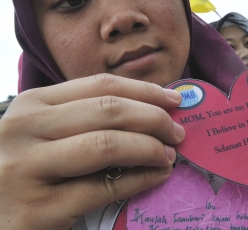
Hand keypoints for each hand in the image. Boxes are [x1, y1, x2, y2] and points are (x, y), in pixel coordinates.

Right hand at [0, 74, 183, 228]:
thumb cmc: (23, 172)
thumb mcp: (42, 134)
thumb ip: (85, 118)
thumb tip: (152, 109)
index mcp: (31, 105)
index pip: (101, 85)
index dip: (145, 91)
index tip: (174, 101)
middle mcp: (24, 130)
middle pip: (108, 110)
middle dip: (154, 118)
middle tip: (177, 132)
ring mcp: (26, 169)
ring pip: (107, 145)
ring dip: (150, 148)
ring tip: (168, 155)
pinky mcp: (38, 209)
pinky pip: (103, 188)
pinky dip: (140, 179)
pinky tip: (156, 177)